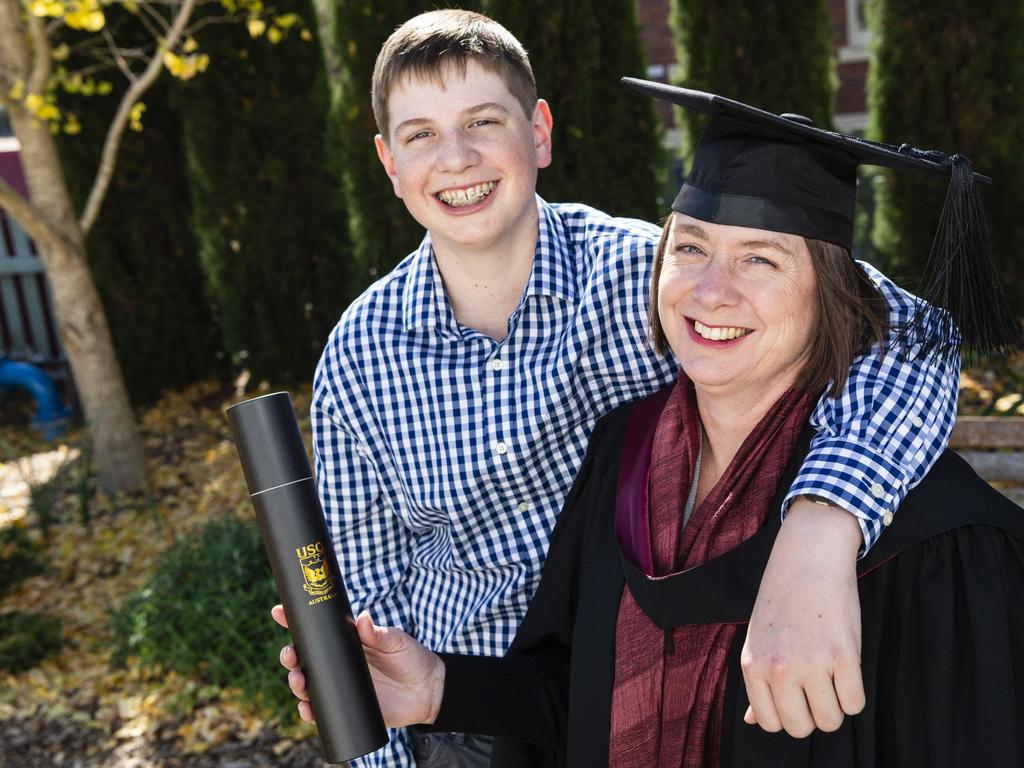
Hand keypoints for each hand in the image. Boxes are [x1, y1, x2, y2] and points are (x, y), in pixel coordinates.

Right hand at [271, 604, 445, 726]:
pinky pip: (321, 712)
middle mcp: (337, 665)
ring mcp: (339, 687)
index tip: (278, 612)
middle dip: (290, 656)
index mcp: (345, 643)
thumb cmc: (411, 658)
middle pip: (304, 660)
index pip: (315, 632)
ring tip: (298, 680)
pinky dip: (310, 712)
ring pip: (307, 686)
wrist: (428, 690)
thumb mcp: (397, 641)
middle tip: (290, 654)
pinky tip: (307, 709)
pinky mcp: (345, 708)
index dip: (293, 623)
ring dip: (296, 683)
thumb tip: (363, 620)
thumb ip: (380, 633)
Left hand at [740, 498, 865, 737]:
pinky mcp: (844, 656)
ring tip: (831, 677)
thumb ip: (758, 682)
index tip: (795, 696)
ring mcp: (811, 664)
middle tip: (816, 688)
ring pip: (831, 720)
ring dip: (835, 706)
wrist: (809, 557)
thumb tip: (751, 721)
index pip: (769, 723)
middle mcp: (778, 669)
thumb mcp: (758, 639)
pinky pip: (855, 704)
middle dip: (812, 714)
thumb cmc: (782, 599)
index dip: (787, 714)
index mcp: (752, 666)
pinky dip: (854, 695)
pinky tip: (846, 670)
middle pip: (801, 728)